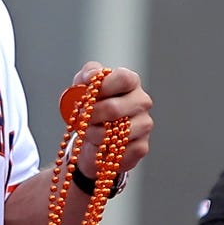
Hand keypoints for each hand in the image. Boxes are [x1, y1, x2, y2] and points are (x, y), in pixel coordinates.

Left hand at [70, 61, 152, 176]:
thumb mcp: (84, 83)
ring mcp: (144, 124)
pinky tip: (98, 144)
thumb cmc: (92, 104)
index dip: (104, 86)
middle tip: (79, 117)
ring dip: (93, 134)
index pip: (124, 79)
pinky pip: (118, 151)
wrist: (93, 133)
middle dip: (91, 115)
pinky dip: (102, 149)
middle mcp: (141, 102)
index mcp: (131, 82)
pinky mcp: (141, 146)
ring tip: (86, 131)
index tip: (87, 93)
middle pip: (115, 108)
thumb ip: (87, 74)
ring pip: (114, 133)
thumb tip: (91, 76)